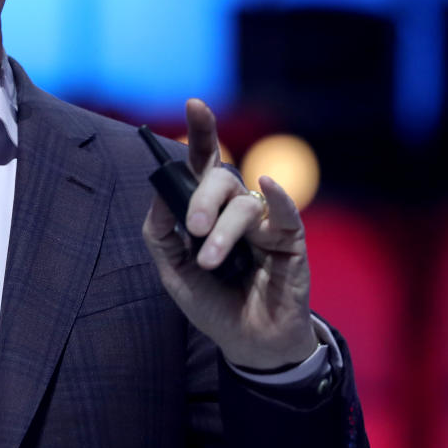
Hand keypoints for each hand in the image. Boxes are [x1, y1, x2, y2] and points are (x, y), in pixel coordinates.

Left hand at [142, 99, 317, 369]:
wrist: (246, 343)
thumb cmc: (211, 302)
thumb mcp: (172, 269)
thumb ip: (159, 231)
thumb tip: (158, 191)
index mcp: (207, 210)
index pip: (203, 164)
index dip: (201, 132)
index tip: (194, 103)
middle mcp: (235, 208)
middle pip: (220, 179)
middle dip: (202, 199)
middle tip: (193, 230)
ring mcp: (263, 222)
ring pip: (242, 204)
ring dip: (223, 232)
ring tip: (212, 262)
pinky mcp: (290, 241)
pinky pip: (284, 212)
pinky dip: (277, 197)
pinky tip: (267, 186)